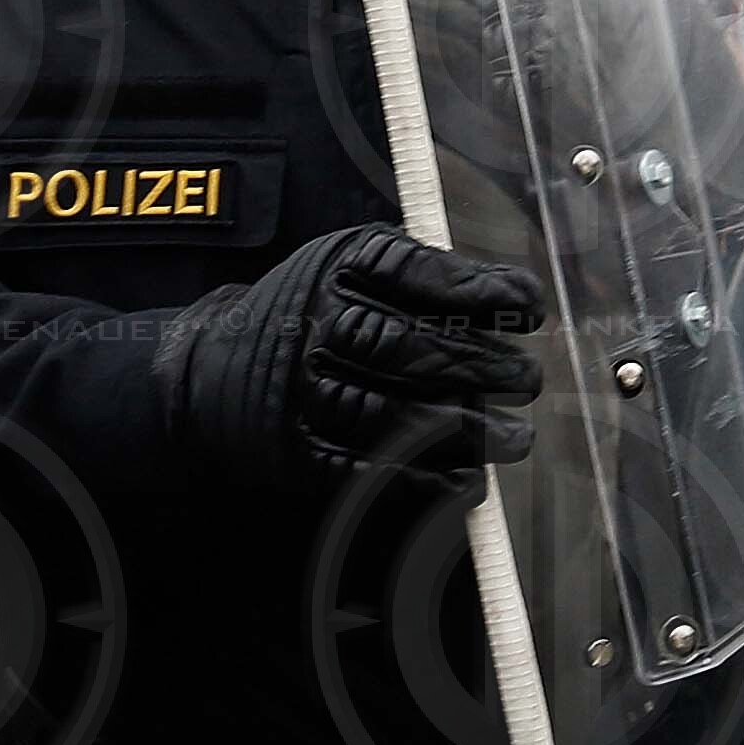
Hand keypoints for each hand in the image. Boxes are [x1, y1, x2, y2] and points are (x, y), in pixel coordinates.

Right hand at [153, 224, 546, 502]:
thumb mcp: (351, 264)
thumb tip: (514, 296)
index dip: (480, 290)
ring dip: (467, 432)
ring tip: (515, 438)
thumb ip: (425, 272)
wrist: (214, 367)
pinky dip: (425, 480)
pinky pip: (370, 469)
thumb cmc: (311, 310)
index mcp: (337, 266)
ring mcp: (305, 391)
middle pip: (411, 348)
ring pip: (396, 415)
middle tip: (527, 379)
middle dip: (482, 367)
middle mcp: (318, 324)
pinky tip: (468, 480)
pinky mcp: (299, 449)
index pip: (418, 274)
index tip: (530, 305)